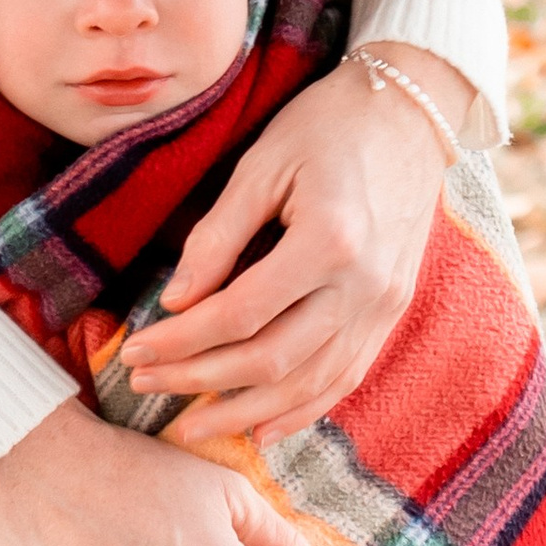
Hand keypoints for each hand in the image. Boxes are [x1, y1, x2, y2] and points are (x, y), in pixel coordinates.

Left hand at [124, 44, 470, 446]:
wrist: (410, 115)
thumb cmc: (328, 127)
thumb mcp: (262, 165)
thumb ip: (218, 235)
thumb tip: (175, 301)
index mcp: (329, 241)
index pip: (238, 314)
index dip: (181, 340)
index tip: (136, 349)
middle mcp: (363, 285)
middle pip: (269, 359)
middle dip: (199, 380)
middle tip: (145, 383)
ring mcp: (384, 306)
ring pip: (308, 384)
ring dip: (244, 411)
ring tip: (191, 424)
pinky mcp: (392, 313)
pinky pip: (344, 379)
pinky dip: (301, 411)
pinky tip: (260, 429)